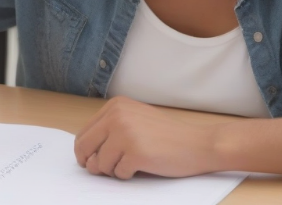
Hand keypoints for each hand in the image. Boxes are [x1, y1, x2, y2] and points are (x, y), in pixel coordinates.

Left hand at [74, 96, 217, 178]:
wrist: (198, 143)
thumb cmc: (167, 136)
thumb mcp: (135, 121)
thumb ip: (110, 131)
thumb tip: (85, 157)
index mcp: (116, 106)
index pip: (83, 133)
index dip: (84, 152)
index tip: (91, 161)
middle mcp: (117, 116)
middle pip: (84, 148)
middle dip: (92, 163)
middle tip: (107, 168)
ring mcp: (125, 133)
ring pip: (99, 164)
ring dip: (114, 170)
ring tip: (134, 162)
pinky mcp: (135, 152)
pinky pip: (118, 173)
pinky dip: (128, 175)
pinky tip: (144, 165)